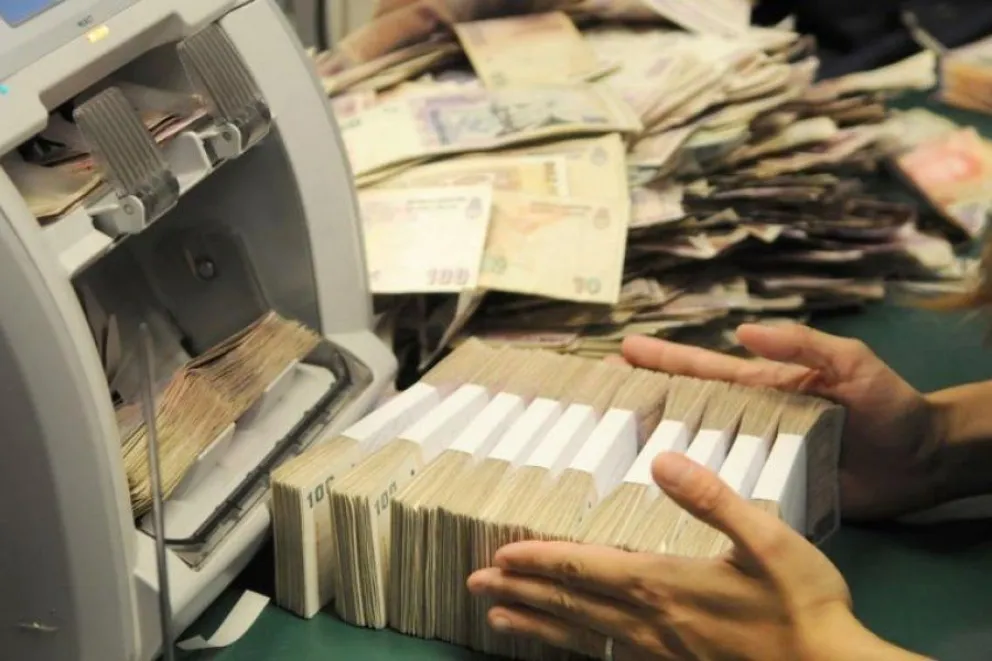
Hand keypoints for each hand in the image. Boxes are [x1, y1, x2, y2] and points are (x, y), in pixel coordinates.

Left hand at [467, 453, 923, 660]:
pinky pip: (611, 657)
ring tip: (499, 619)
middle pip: (572, 604)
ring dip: (537, 624)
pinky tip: (567, 647)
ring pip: (584, 635)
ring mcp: (662, 652)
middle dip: (521, 592)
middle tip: (475, 586)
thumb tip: (662, 459)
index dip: (541, 561)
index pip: (587, 570)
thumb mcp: (766, 537)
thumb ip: (711, 497)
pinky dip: (577, 648)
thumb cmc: (803, 602)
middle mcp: (652, 622)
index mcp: (666, 584)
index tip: (500, 556)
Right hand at [618, 323, 941, 519]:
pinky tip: (659, 505)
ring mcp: (755, 460)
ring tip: (610, 456)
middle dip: (642, 402)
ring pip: (696, 455)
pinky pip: (724, 496)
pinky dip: (692, 498)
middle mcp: (748, 422)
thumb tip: (743, 332)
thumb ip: (805, 345)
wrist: (920, 463)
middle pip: (685, 411)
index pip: (703, 370)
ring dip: (656, 452)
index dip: (663, 359)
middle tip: (595, 404)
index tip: (621, 350)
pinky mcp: (768, 496)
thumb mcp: (852, 363)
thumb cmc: (887, 405)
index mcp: (761, 388)